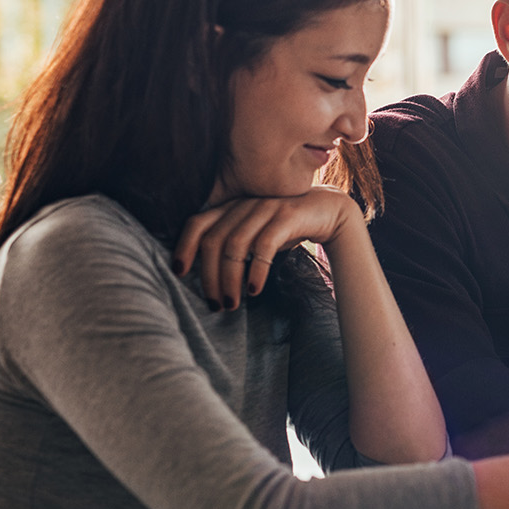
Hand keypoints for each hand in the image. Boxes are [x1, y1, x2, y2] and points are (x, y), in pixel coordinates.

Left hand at [173, 187, 359, 310]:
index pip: (197, 223)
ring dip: (230, 279)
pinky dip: (256, 270)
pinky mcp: (287, 216)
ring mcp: (265, 208)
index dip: (184, 246)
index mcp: (232, 206)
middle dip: (209, 277)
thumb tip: (207, 275)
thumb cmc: (286, 228)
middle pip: (215, 241)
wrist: (328, 211)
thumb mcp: (254, 232)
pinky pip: (264, 245)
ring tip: (232, 304)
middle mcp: (244, 204)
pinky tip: (254, 290)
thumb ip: (232, 242)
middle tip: (214, 304)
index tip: (179, 273)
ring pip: (236, 246)